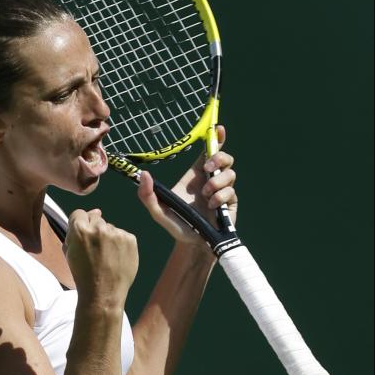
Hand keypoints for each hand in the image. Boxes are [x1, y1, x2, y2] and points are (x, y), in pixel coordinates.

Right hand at [65, 208, 138, 306]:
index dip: (80, 225)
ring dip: (109, 237)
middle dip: (95, 230)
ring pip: (110, 227)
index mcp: (80, 230)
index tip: (83, 237)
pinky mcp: (130, 239)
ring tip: (107, 256)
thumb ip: (75, 231)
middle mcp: (99, 228)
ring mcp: (116, 233)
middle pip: (96, 218)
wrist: (103, 293)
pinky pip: (123, 235)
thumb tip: (94, 211)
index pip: (79, 213)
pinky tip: (117, 257)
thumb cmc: (83, 275)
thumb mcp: (69, 252)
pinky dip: (121, 244)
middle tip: (96, 249)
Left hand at [136, 125, 237, 245]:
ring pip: (229, 173)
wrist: (193, 245)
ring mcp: (222, 191)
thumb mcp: (158, 212)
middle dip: (218, 157)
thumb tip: (144, 175)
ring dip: (216, 181)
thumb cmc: (176, 225)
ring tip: (205, 195)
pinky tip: (211, 206)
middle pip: (223, 158)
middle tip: (206, 168)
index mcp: (194, 177)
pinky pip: (231, 191)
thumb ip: (148, 195)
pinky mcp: (230, 203)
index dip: (216, 140)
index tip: (220, 129)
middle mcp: (210, 180)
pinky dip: (220, 196)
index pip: (207, 153)